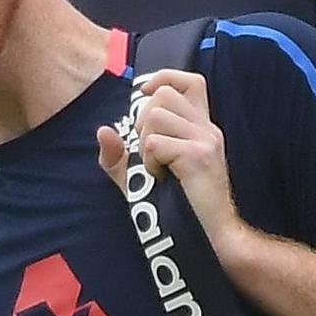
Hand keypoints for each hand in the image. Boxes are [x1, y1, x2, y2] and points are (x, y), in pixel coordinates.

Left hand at [96, 69, 240, 249]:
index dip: (164, 78)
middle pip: (163, 96)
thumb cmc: (180, 209)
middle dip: (142, 120)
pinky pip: (154, 144)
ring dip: (144, 144)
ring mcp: (205, 140)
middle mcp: (207, 128)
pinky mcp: (199, 156)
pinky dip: (148, 163)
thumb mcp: (142, 179)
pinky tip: (160, 179)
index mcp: (201, 128)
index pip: (191, 81)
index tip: (144, 95)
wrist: (212, 237)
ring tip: (156, 169)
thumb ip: (120, 157)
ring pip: (155, 116)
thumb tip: (103, 130)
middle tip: (148, 152)